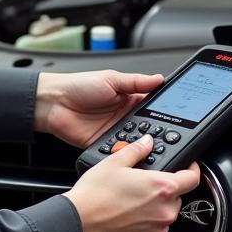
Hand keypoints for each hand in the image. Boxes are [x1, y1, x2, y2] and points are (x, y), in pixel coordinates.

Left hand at [34, 69, 163, 148]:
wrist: (52, 102)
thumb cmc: (78, 86)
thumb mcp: (111, 79)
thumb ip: (136, 82)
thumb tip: (159, 79)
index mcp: (128, 99)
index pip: (152, 107)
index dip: (164, 112)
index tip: (178, 117)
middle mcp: (124, 116)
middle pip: (146, 127)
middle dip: (154, 132)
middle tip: (166, 135)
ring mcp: (114, 132)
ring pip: (134, 142)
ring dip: (139, 143)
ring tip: (148, 144)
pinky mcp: (103, 145)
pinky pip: (117, 151)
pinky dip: (123, 153)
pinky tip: (129, 152)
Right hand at [66, 135, 201, 231]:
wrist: (78, 223)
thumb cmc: (95, 195)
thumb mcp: (115, 162)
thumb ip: (137, 150)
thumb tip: (146, 143)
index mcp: (162, 187)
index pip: (192, 178)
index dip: (192, 169)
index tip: (187, 167)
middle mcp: (164, 211)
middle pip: (176, 196)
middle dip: (163, 189)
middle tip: (142, 183)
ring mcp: (156, 229)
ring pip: (164, 213)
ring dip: (154, 206)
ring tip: (130, 200)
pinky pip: (151, 229)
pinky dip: (143, 222)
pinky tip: (126, 215)